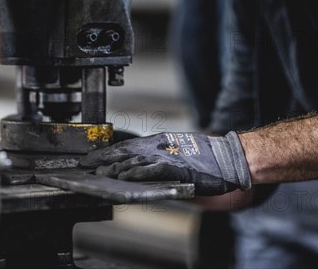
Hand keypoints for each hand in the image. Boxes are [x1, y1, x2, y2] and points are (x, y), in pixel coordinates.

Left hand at [80, 131, 251, 195]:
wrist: (231, 159)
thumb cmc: (209, 159)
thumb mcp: (180, 153)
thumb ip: (161, 160)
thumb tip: (143, 167)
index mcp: (161, 142)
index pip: (129, 145)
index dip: (110, 151)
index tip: (94, 156)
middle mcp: (161, 146)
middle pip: (126, 150)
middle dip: (105, 157)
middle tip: (87, 163)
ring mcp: (168, 155)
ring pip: (134, 159)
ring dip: (114, 166)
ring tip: (97, 171)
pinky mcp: (175, 166)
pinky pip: (150, 169)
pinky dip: (135, 172)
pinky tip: (122, 175)